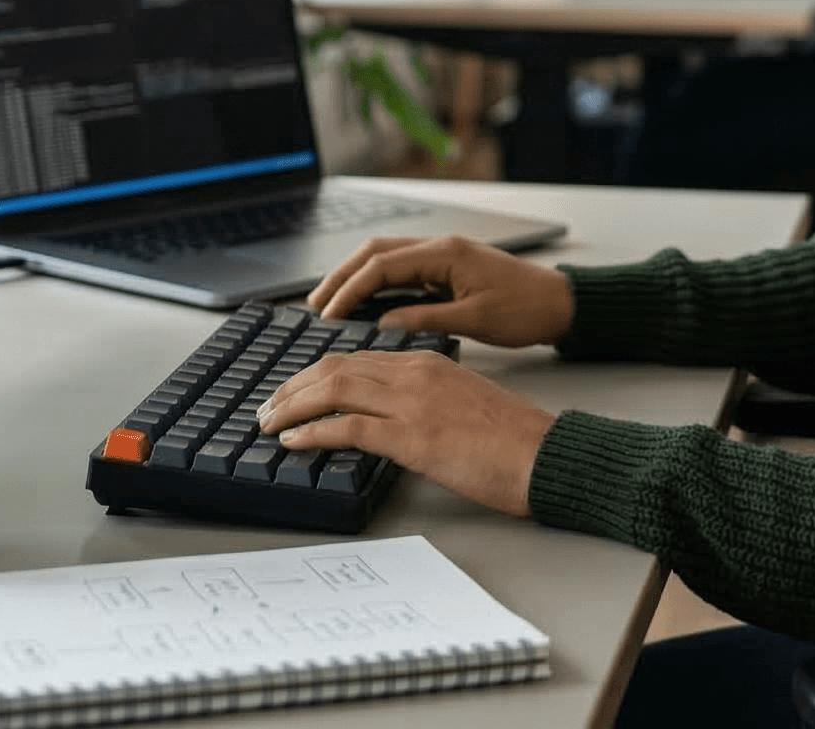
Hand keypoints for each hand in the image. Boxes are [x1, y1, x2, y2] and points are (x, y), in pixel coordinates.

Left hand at [259, 351, 556, 515]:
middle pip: (334, 368)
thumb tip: (389, 421)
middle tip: (267, 407)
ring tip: (268, 423)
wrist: (546, 455)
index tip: (293, 392)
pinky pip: (346, 427)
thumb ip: (424, 402)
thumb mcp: (463, 405)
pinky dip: (311, 432)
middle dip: (293, 387)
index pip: (355, 359)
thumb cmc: (514, 441)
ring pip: (332, 390)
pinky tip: (293, 442)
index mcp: (426, 362)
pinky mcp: (412, 438)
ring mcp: (412, 403)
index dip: (316, 375)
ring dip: (291, 406)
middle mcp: (414, 374)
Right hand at [305, 233, 574, 346]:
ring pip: (386, 258)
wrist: (561, 304)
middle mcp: (440, 247)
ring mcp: (443, 256)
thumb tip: (384, 324)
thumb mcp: (476, 320)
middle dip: (341, 276)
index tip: (328, 313)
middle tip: (315, 303)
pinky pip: (402, 271)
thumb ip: (426, 319)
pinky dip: (378, 284)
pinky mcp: (447, 269)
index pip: (381, 265)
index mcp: (444, 253)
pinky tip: (365, 304)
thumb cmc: (527, 310)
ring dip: (356, 277)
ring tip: (331, 303)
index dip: (350, 289)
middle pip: (375, 252)